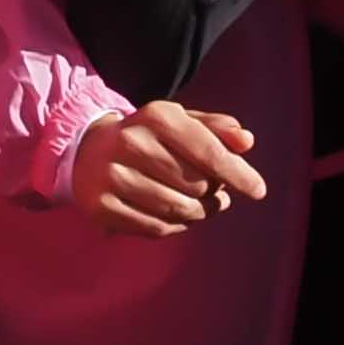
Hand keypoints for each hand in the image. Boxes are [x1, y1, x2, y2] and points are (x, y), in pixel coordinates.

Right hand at [69, 98, 262, 233]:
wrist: (86, 151)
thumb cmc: (147, 137)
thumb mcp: (179, 122)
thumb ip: (216, 128)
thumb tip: (247, 141)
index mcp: (156, 117)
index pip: (208, 151)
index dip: (238, 174)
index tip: (258, 190)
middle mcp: (132, 144)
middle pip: (197, 185)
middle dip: (215, 192)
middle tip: (216, 190)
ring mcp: (114, 177)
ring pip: (179, 209)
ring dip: (200, 212)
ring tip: (204, 205)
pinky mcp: (102, 207)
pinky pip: (156, 227)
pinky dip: (177, 226)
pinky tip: (181, 217)